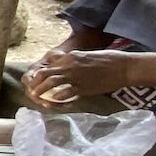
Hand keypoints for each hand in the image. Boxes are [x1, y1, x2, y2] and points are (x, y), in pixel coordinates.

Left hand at [23, 48, 138, 105]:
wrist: (123, 67)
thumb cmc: (108, 60)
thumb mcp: (86, 55)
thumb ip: (72, 60)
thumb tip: (61, 65)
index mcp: (70, 57)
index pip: (48, 65)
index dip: (39, 74)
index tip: (36, 81)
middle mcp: (69, 65)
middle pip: (45, 74)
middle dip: (36, 83)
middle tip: (31, 91)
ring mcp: (75, 76)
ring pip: (51, 83)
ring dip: (41, 91)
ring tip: (36, 97)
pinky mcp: (83, 87)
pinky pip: (65, 93)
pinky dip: (57, 97)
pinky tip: (52, 101)